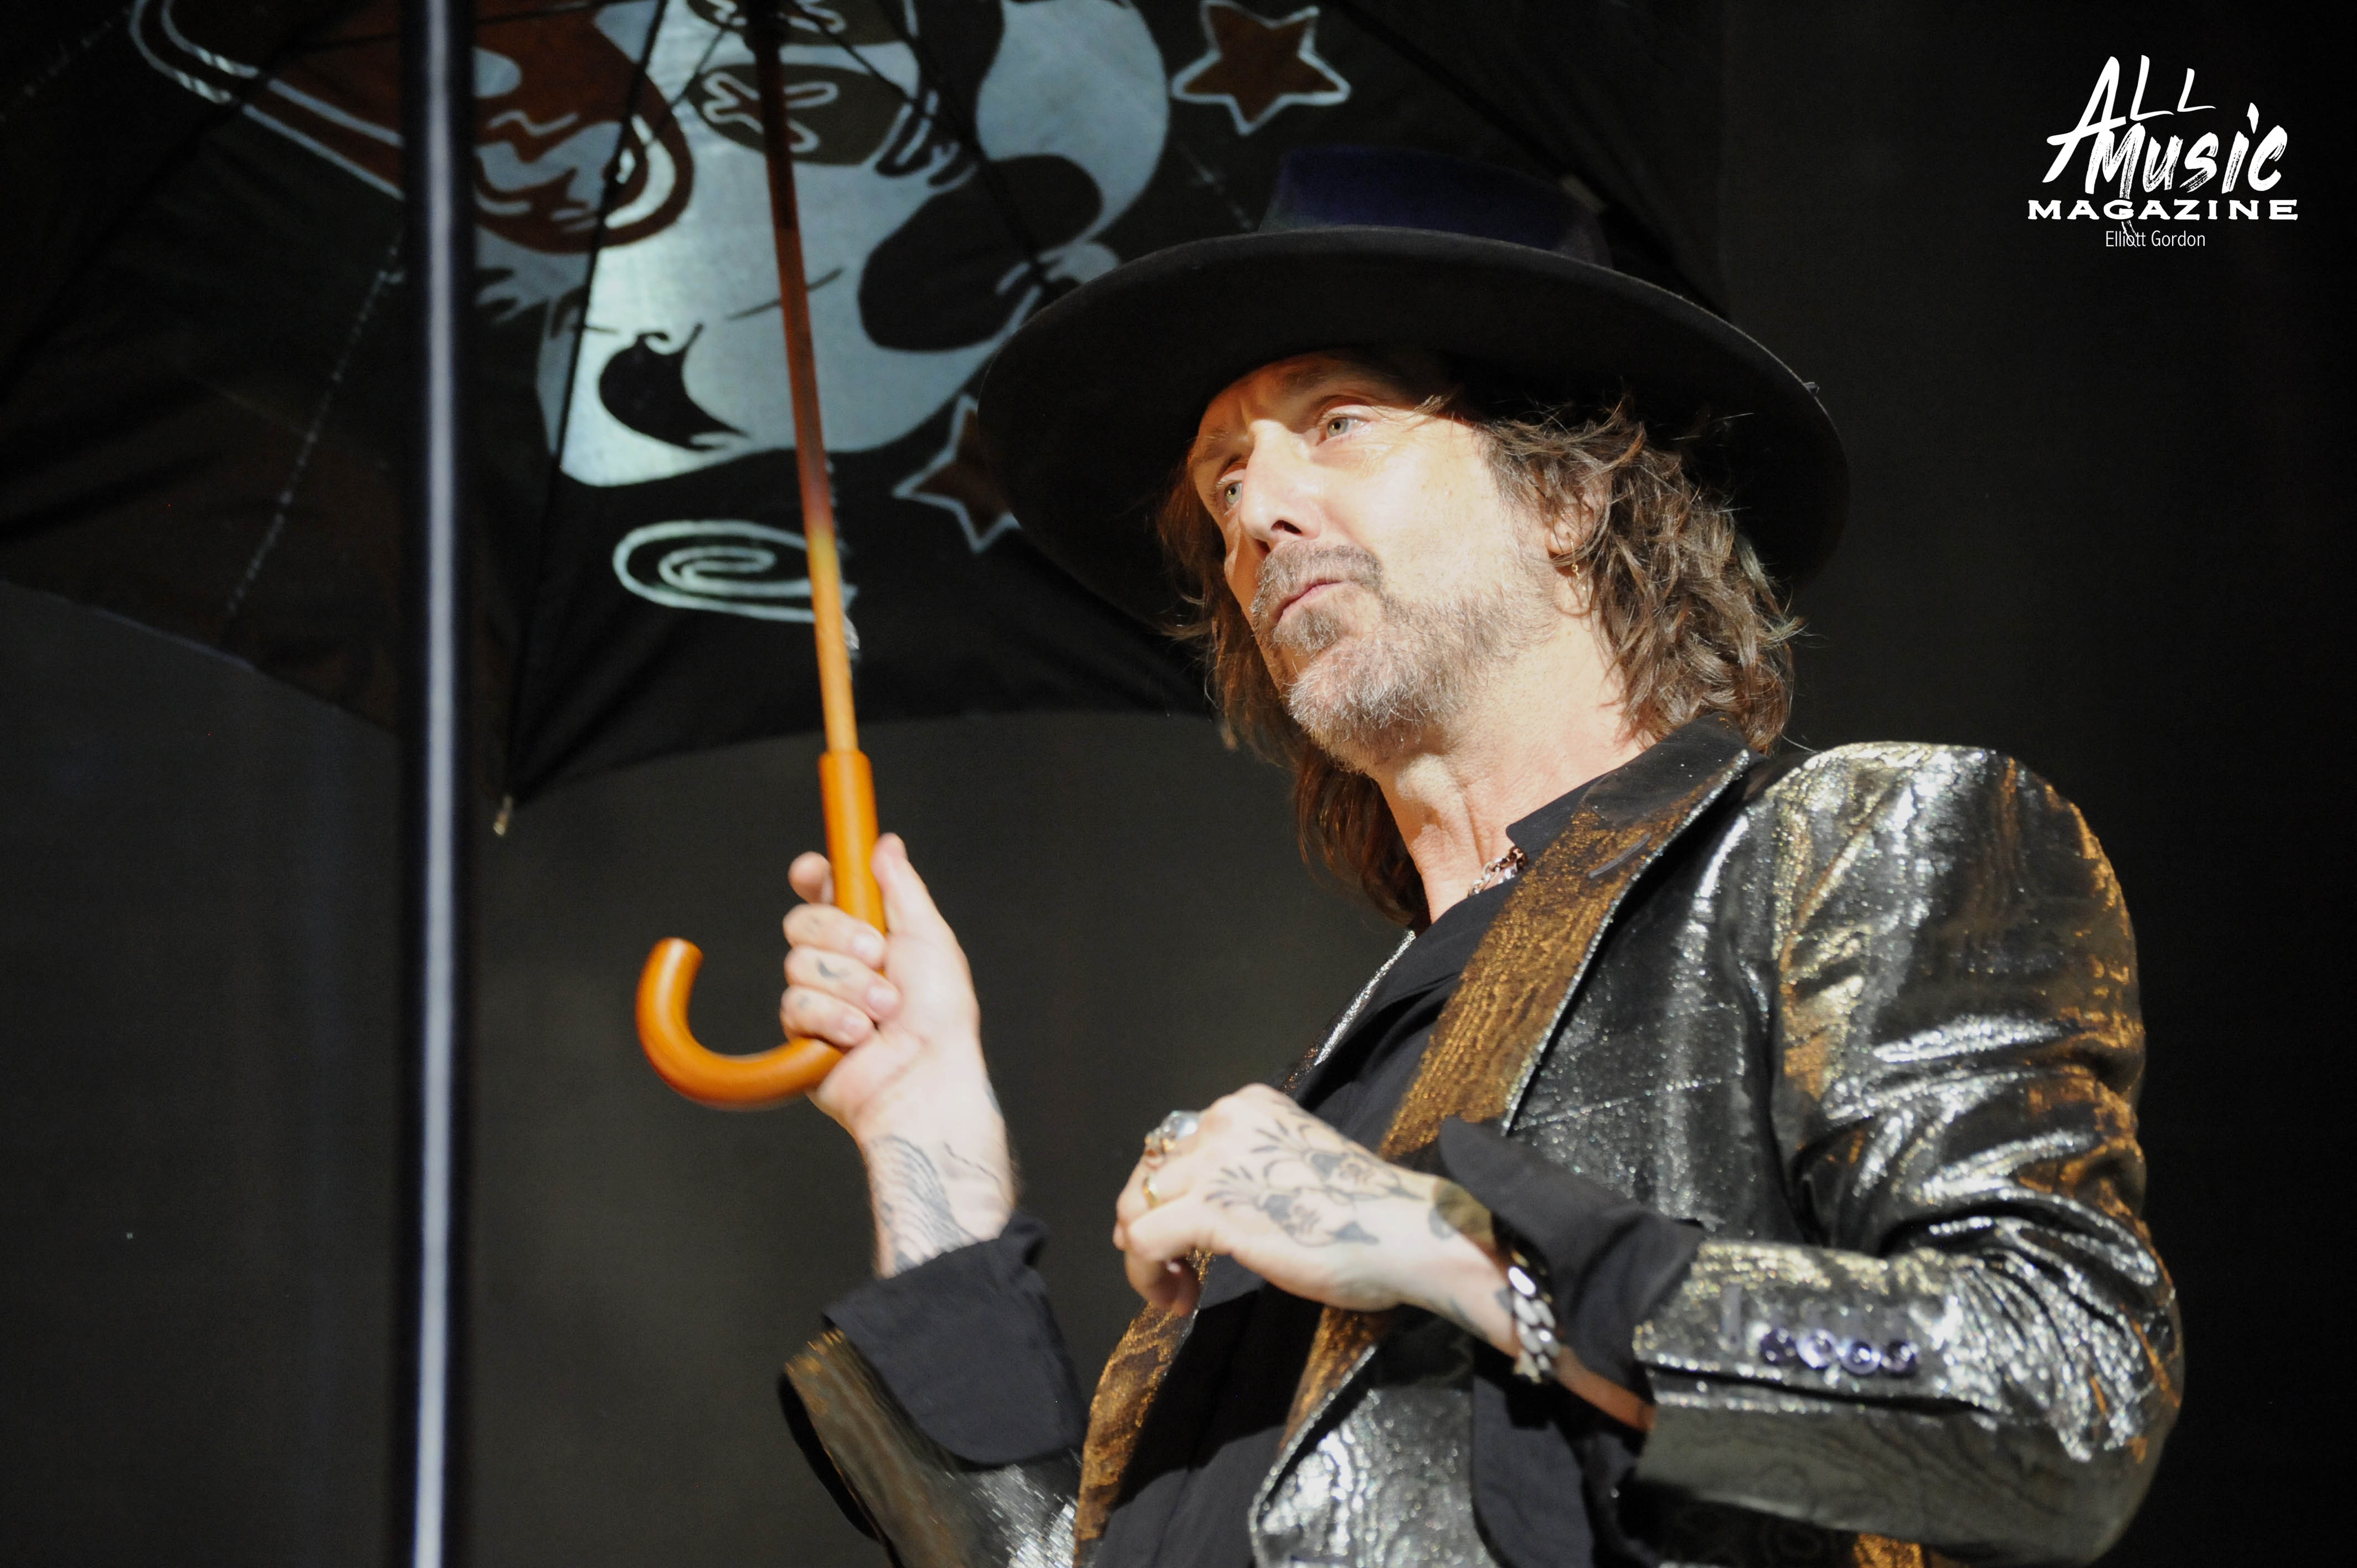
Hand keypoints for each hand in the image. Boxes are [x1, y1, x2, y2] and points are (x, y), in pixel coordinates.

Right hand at [783, 833, 1011, 1273]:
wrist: (926, 1079)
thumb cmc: (941, 1015)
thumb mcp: (929, 938)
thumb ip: (901, 888)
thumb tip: (886, 843)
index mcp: (871, 934)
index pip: (825, 891)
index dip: (813, 877)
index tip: (813, 871)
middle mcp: (840, 963)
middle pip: (802, 921)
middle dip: (840, 937)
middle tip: (878, 957)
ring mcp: (819, 999)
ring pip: (797, 964)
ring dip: (849, 986)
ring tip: (882, 1013)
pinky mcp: (802, 1035)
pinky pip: (794, 1005)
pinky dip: (833, 1018)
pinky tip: (859, 1037)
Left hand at [1111, 1086, 1656, 1428]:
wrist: (1406, 1233)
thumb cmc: (1368, 1215)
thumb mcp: (1295, 1170)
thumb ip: (1245, 1175)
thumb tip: (1192, 1210)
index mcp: (1248, 1107)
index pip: (1175, 1145)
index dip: (1165, 1197)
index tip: (1180, 1241)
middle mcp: (1225, 1120)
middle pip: (1147, 1173)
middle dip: (1146, 1226)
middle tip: (1170, 1271)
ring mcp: (1216, 1161)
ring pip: (1136, 1208)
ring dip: (1145, 1258)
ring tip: (1178, 1291)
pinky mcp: (1213, 1206)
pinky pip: (1144, 1242)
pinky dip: (1149, 1278)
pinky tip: (1180, 1300)